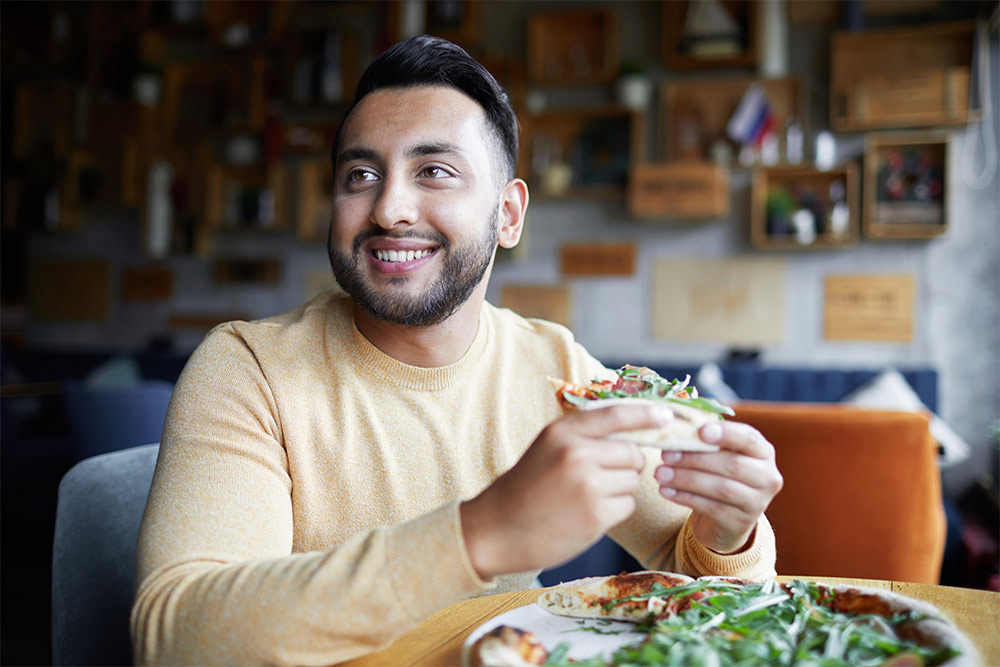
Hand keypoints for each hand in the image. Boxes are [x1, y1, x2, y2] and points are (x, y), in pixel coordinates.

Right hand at [461, 405, 672, 578]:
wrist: (496, 530)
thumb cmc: (525, 488)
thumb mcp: (547, 448)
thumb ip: (584, 435)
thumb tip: (633, 429)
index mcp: (563, 431)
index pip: (617, 414)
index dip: (646, 414)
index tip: (667, 415)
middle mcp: (576, 453)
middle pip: (632, 453)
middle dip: (627, 465)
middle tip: (601, 477)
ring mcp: (587, 485)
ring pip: (632, 480)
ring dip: (619, 490)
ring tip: (587, 497)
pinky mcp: (596, 515)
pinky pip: (627, 505)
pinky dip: (615, 510)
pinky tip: (588, 514)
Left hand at [654, 421, 782, 554]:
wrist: (724, 517)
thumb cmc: (718, 474)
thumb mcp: (719, 454)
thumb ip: (706, 439)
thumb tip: (674, 427)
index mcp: (763, 452)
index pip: (749, 438)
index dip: (726, 433)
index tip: (701, 431)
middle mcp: (767, 477)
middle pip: (732, 465)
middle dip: (696, 459)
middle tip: (666, 454)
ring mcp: (757, 502)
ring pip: (721, 488)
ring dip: (686, 479)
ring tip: (660, 473)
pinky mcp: (741, 523)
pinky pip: (712, 508)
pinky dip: (686, 498)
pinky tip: (666, 491)